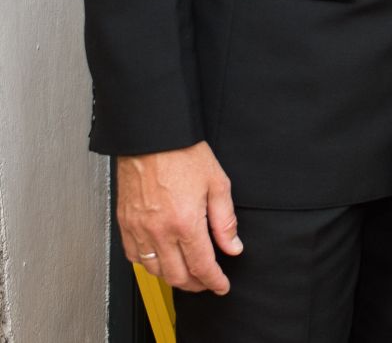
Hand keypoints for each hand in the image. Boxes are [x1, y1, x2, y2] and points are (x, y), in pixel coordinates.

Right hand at [116, 141, 242, 293]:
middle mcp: (159, 231)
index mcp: (185, 223)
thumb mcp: (218, 184)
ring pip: (154, 270)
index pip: (201, 265)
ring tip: (187, 273)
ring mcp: (139, 229)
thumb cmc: (184, 154)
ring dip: (172, 277)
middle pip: (177, 275)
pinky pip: (134, 256)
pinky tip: (161, 260)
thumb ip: (225, 221)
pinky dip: (149, 265)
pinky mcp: (125, 223)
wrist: (152, 138)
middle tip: (208, 283)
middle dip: (195, 285)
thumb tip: (233, 246)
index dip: (214, 281)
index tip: (221, 286)